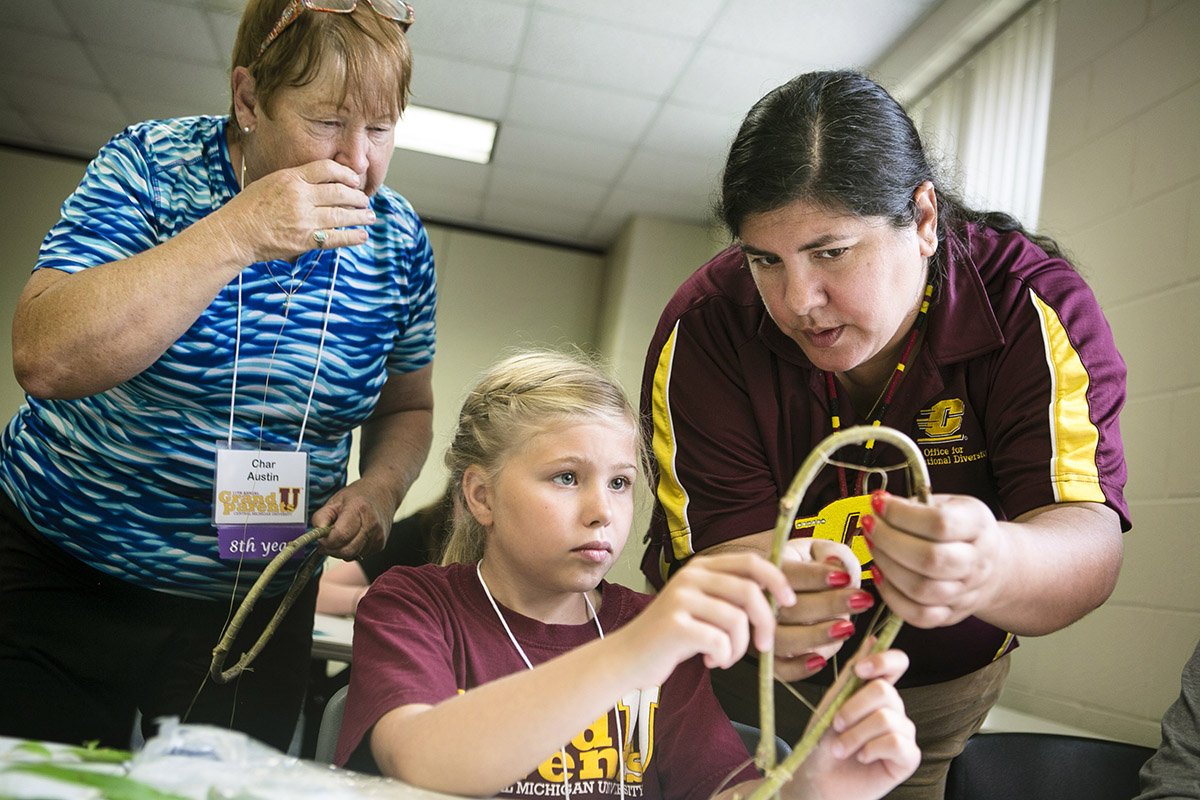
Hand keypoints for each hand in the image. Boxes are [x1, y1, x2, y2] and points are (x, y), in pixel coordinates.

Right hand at [219, 159, 375, 263]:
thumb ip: (295, 181)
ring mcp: (304, 219)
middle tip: (365, 201)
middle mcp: (300, 196)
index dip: (346, 174)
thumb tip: (320, 182)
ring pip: (342, 215)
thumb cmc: (248, 208)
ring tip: (369, 217)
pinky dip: (352, 237)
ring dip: (360, 216)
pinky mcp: (304, 240)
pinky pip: (336, 237)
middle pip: (340, 192)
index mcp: (291, 178)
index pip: (327, 169)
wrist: (234, 233)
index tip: (354, 180)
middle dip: (357, 197)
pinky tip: (362, 236)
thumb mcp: (270, 182)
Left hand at [310, 479, 394, 559]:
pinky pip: (359, 555)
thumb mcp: (335, 500)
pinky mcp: (380, 545)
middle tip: (326, 542)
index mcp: (359, 510)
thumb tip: (316, 535)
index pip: (339, 536)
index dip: (326, 541)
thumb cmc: (359, 495)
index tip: (320, 538)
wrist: (384, 492)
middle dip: (331, 549)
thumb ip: (321, 517)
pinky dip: (351, 550)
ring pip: (352, 556)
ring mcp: (378, 536)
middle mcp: (371, 525)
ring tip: (341, 536)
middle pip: (346, 551)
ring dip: (341, 551)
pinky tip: (352, 537)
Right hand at [621, 552, 795, 684]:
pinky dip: (723, 658)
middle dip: (766, 623)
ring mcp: (680, 599)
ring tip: (725, 657)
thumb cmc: (671, 636)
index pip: (751, 561)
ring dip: (739, 647)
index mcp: (701, 567)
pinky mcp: (674, 625)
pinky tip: (709, 661)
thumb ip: (731, 596)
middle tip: (763, 646)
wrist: (627, 657)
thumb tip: (777, 596)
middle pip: (750, 591)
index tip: (789, 602)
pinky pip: (720, 641)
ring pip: (737, 620)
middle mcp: (690, 577)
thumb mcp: (702, 606)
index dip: (777, 580)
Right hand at [773, 539, 876, 680]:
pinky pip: (779, 669)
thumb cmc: (809, 570)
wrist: (792, 592)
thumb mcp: (817, 550)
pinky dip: (799, 668)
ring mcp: (762, 631)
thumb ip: (830, 552)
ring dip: (817, 636)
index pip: (786, 573)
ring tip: (847, 628)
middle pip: (788, 608)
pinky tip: (821, 660)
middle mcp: (759, 602)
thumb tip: (835, 563)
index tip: (845, 578)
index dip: (816, 576)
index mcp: (769, 571)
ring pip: (782, 640)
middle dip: (828, 605)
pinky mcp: (769, 657)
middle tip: (861, 600)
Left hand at [784, 649, 917, 799]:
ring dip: (855, 735)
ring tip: (841, 749)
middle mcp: (893, 709)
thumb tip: (871, 638)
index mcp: (875, 691)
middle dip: (853, 709)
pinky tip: (861, 758)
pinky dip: (871, 750)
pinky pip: (897, 743)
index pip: (897, 662)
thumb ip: (851, 674)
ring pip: (887, 718)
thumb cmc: (820, 742)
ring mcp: (903, 733)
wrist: (815, 780)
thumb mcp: (831, 703)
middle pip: (885, 691)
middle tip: (836, 726)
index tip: (861, 670)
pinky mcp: (908, 758)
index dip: (884, 660)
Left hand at [863, 490, 1010, 627]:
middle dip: (888, 540)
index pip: (940, 523)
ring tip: (873, 546)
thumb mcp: (948, 504)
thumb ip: (916, 505)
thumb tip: (879, 505)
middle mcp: (977, 562)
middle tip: (870, 526)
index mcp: (978, 525)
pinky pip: (918, 616)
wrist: (993, 565)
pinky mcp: (950, 615)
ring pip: (921, 589)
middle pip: (930, 559)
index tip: (877, 504)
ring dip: (886, 566)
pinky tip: (879, 573)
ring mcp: (965, 592)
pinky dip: (891, 596)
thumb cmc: (961, 530)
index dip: (901, 514)